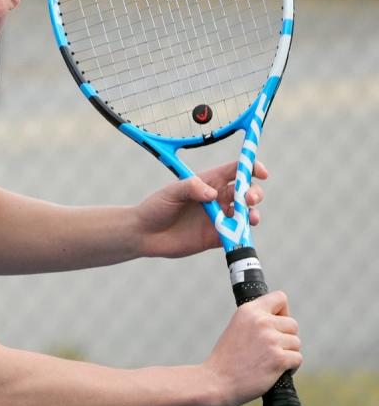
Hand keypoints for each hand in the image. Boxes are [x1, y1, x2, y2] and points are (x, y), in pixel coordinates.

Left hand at [134, 161, 267, 258]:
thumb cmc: (155, 207)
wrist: (144, 234)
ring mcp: (219, 219)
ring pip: (246, 214)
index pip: (236, 171)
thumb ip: (191, 188)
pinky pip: (236, 235)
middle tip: (250, 199)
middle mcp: (217, 199)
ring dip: (253, 214)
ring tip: (250, 217)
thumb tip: (213, 194)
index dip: (251, 168)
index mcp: (208, 182)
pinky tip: (240, 234)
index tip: (261, 172)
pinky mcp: (217, 237)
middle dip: (255, 193)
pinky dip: (243, 234)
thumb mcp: (171, 193)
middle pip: (247, 192)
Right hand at [203, 291, 301, 405]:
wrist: (217, 381)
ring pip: (296, 343)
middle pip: (292, 324)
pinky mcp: (278, 358)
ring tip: (269, 361)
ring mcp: (271, 340)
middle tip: (270, 349)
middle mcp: (261, 321)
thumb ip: (256, 320)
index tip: (275, 324)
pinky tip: (275, 370)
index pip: (280, 298)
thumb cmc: (227, 358)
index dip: (282, 312)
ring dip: (288, 353)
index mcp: (249, 310)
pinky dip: (290, 367)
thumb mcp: (237, 327)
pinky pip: (297, 358)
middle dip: (286, 337)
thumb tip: (280, 321)